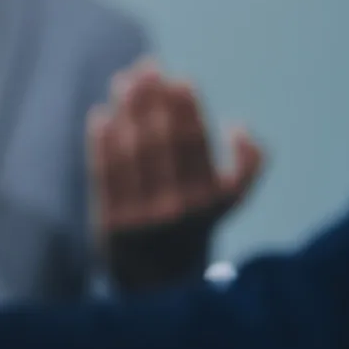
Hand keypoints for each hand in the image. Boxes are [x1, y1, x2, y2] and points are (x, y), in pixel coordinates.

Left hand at [92, 59, 263, 287]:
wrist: (160, 281)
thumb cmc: (195, 224)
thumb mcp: (229, 202)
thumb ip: (247, 166)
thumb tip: (239, 127)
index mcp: (210, 199)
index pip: (195, 140)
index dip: (185, 106)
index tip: (177, 78)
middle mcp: (179, 209)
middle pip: (161, 140)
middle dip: (153, 98)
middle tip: (146, 67)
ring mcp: (143, 217)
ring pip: (131, 152)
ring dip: (126, 111)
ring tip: (122, 83)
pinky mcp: (112, 225)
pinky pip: (104, 174)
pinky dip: (100, 143)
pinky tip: (101, 117)